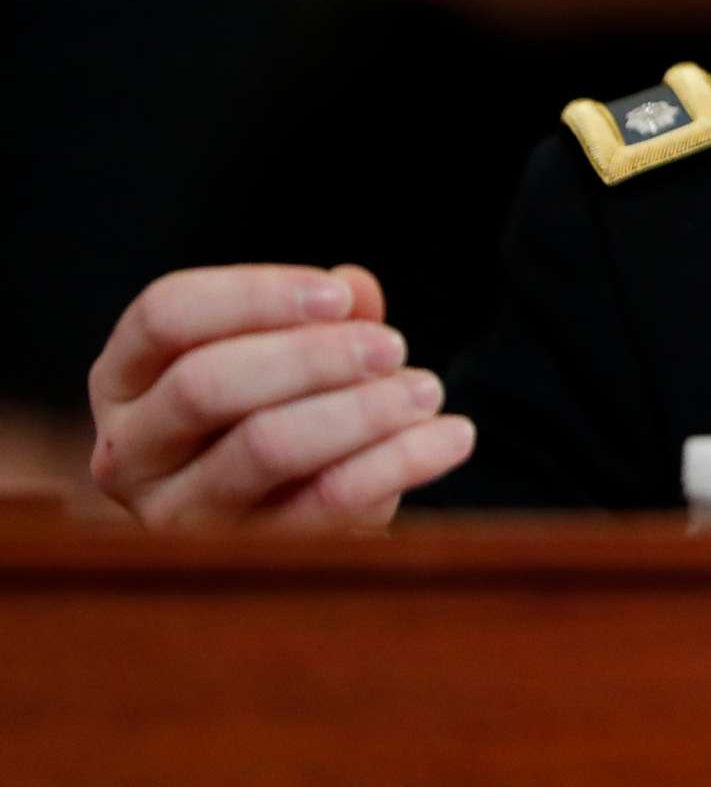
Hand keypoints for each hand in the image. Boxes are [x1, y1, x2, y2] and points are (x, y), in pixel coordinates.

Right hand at [88, 264, 474, 527]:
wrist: (294, 514)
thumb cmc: (284, 409)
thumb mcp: (291, 355)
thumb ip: (322, 315)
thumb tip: (356, 286)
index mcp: (125, 379)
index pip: (166, 314)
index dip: (254, 295)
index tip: (339, 295)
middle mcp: (130, 451)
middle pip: (205, 384)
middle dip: (311, 356)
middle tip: (392, 346)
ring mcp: (175, 516)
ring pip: (262, 447)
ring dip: (360, 410)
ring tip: (429, 390)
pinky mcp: (242, 560)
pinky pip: (323, 507)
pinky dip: (396, 463)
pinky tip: (450, 437)